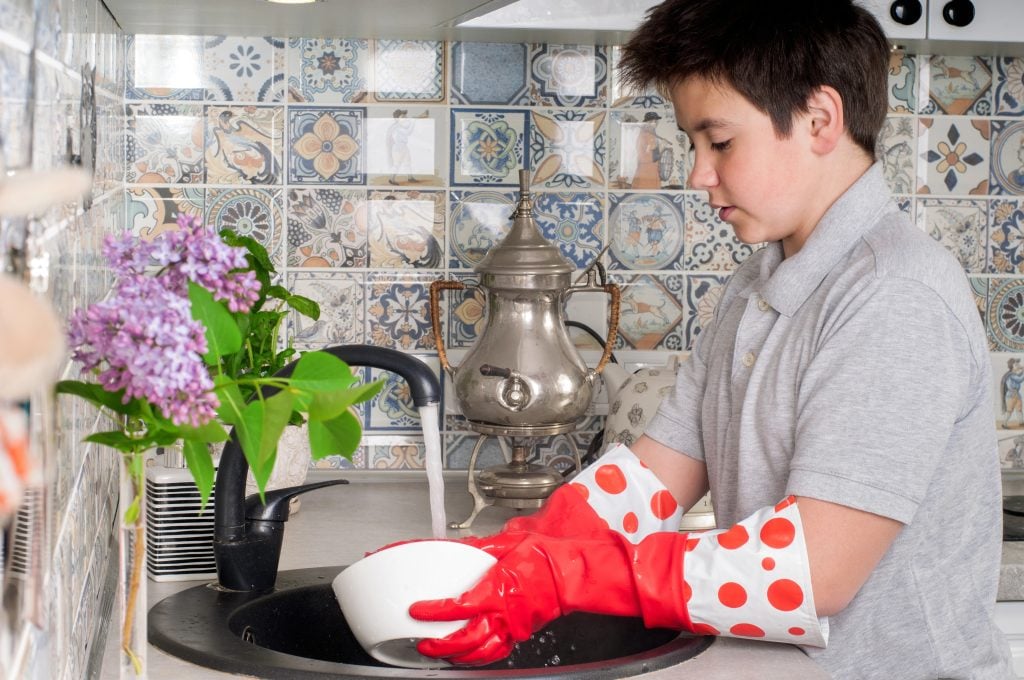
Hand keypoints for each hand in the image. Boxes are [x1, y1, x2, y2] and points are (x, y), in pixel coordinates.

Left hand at [409, 530, 686, 665]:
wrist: (579, 571)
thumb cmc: (550, 555)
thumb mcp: (510, 542)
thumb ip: (480, 547)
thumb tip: (456, 545)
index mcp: (499, 587)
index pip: (459, 606)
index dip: (434, 611)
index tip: (417, 610)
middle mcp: (505, 611)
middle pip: (467, 639)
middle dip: (441, 644)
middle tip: (422, 641)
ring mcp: (516, 626)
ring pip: (483, 651)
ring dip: (458, 655)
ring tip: (440, 652)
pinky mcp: (525, 631)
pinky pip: (500, 649)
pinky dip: (482, 655)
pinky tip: (471, 653)